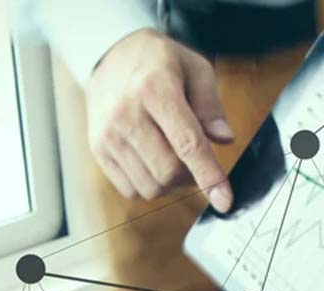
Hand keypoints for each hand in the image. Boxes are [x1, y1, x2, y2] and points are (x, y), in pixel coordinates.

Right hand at [87, 28, 234, 210]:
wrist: (110, 56)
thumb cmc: (160, 63)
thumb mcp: (194, 68)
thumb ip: (211, 105)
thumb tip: (225, 139)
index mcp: (154, 88)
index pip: (187, 144)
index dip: (209, 176)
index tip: (224, 201)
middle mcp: (126, 113)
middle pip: (168, 172)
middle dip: (191, 176)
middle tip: (197, 162)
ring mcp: (108, 134)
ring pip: (150, 187)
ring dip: (171, 183)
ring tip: (174, 158)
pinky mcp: (98, 149)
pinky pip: (131, 189)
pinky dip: (150, 185)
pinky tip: (153, 161)